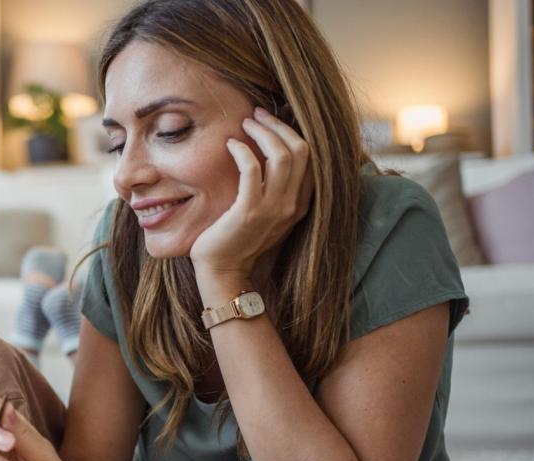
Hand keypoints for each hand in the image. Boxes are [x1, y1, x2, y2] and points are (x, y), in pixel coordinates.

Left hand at [189, 107, 311, 282]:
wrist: (223, 272)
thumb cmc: (237, 240)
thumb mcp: (266, 213)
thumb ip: (275, 189)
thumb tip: (268, 154)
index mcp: (300, 204)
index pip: (310, 157)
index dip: (292, 132)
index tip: (271, 120)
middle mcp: (292, 205)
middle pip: (301, 150)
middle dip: (279, 126)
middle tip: (257, 114)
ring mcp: (273, 209)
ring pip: (282, 155)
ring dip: (263, 132)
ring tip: (245, 123)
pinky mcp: (248, 211)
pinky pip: (252, 170)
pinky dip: (242, 151)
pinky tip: (231, 144)